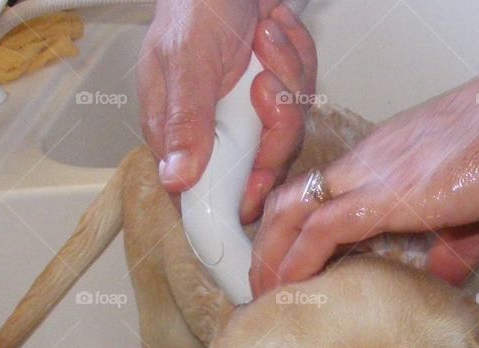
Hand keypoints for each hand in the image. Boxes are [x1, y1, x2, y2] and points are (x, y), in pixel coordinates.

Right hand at [138, 0, 316, 220]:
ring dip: (286, 79)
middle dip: (274, 124)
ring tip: (266, 37)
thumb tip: (176, 179)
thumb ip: (185, 120)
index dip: (236, 197)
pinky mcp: (277, 96)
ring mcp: (249, 115)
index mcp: (179, 132)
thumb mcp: (187, 59)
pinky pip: (303, 97)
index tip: (259, 187)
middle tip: (264, 81)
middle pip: (261, 167)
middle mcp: (216, 131)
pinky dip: (297, 59)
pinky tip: (275, 30)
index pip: (206, 194)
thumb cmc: (196, 3)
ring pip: (288, 132)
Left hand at [249, 28, 478, 295]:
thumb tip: (437, 287)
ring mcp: (377, 174)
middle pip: (290, 200)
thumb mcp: (477, 210)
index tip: (284, 264)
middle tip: (261, 286)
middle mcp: (369, 162)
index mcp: (384, 161)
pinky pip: (326, 228)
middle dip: (266, 246)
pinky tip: (291, 287)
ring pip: (295, 212)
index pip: (317, 193)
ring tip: (264, 297)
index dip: (290, 229)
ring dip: (272, 258)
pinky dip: (299, 259)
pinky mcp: (393, 192)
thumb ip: (450, 250)